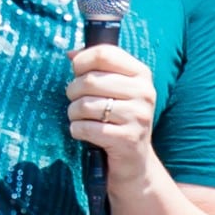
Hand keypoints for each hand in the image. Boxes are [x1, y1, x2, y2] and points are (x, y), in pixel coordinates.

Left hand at [66, 43, 156, 191]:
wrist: (135, 161)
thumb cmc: (119, 118)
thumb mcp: (116, 89)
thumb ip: (97, 67)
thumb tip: (70, 52)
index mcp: (141, 74)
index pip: (105, 53)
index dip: (82, 60)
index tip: (77, 71)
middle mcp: (144, 92)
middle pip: (90, 80)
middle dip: (72, 90)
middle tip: (74, 100)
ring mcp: (137, 116)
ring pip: (85, 105)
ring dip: (73, 113)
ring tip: (78, 117)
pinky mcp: (127, 139)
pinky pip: (86, 128)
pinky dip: (77, 130)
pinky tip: (83, 132)